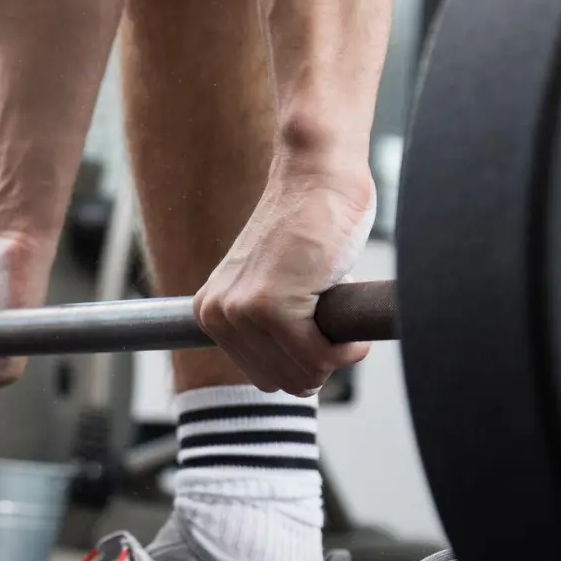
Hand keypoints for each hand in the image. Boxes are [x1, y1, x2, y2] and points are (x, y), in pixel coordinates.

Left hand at [194, 168, 376, 396]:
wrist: (319, 176)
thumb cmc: (311, 225)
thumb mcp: (275, 284)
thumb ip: (270, 328)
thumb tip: (301, 380)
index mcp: (213, 314)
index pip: (267, 377)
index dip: (304, 359)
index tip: (316, 323)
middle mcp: (217, 315)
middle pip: (284, 384)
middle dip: (320, 360)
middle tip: (331, 314)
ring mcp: (241, 312)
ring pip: (303, 376)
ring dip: (336, 351)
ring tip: (336, 302)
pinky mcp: (271, 307)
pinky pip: (319, 358)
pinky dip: (347, 345)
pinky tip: (347, 301)